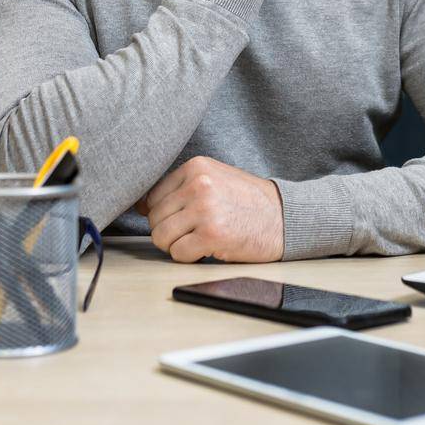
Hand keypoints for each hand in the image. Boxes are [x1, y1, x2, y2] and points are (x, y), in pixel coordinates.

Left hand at [134, 155, 284, 262]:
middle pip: (154, 218)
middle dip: (170, 231)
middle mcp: (198, 184)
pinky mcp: (212, 234)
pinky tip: (207, 248)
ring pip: (161, 237)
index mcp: (197, 167)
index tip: (180, 220)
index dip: (162, 214)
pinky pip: (178, 253)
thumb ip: (182, 186)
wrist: (284, 218)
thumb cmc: (248, 202)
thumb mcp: (215, 179)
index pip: (152, 196)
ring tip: (199, 239)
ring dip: (177, 245)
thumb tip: (140, 204)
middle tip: (193, 232)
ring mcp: (205, 209)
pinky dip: (189, 257)